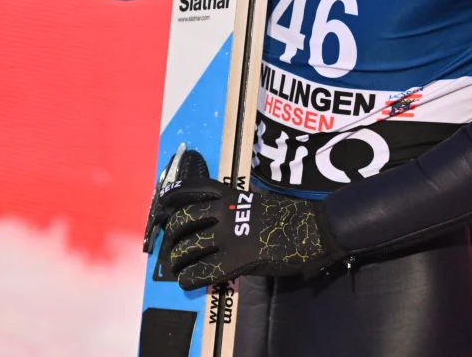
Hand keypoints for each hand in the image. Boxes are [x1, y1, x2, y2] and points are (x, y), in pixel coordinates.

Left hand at [155, 150, 343, 289]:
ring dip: (177, 259)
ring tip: (175, 266)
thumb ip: (232, 207)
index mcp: (228, 194)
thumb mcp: (254, 201)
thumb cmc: (287, 215)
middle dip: (170, 234)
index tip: (159, 209)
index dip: (168, 200)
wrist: (313, 228)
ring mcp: (230, 235)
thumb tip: (214, 219)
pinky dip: (190, 277)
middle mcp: (224, 211)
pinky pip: (204, 270)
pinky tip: (187, 282)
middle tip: (169, 245)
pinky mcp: (238, 259)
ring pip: (190, 247)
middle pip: (183, 220)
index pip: (189, 190)